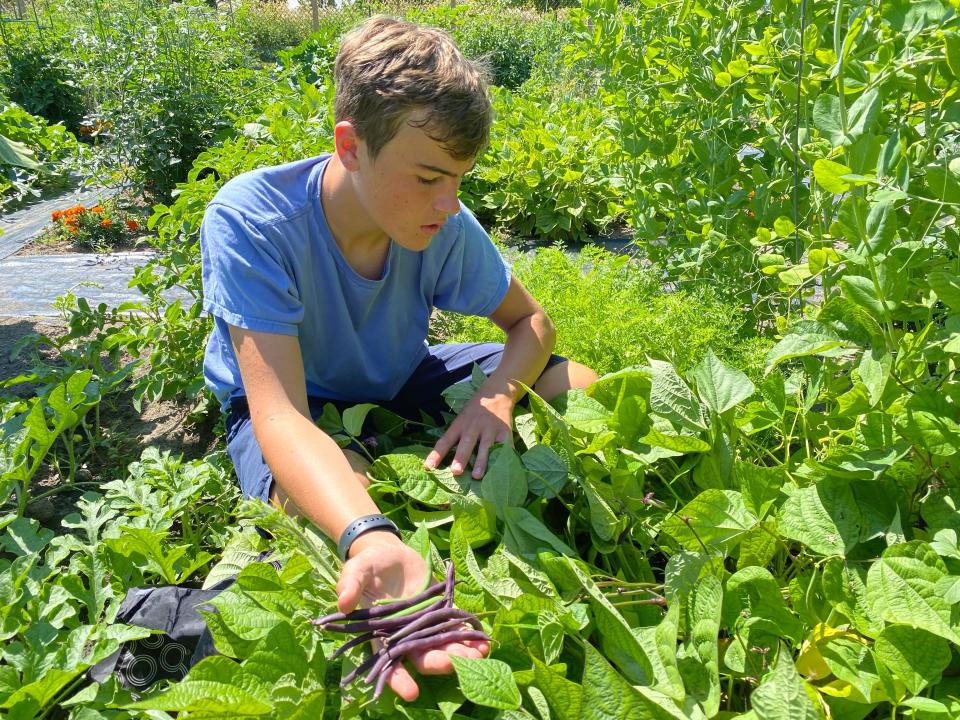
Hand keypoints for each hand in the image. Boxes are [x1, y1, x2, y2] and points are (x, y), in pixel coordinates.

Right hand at [336, 532, 488, 700]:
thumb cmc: (369, 564)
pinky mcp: (440, 611)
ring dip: (461, 652)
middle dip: (440, 662)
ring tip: (481, 653)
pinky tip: (484, 639)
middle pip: (422, 657)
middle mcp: (404, 636)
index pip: (388, 663)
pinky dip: (469, 634)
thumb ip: (350, 584)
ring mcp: (424, 626)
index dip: (399, 679)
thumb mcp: (357, 570)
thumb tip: (343, 603)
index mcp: (380, 635)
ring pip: (442, 645)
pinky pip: (455, 626)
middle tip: (459, 663)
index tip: (412, 692)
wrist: (391, 553)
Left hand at [424, 391, 513, 478]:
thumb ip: (455, 436)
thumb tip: (443, 460)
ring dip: (481, 461)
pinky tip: (500, 470)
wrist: (496, 394)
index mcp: (459, 424)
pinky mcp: (505, 432)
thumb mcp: (461, 419)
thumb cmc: (473, 412)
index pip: (446, 440)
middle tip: (456, 471)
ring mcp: (490, 429)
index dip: (437, 454)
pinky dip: (502, 458)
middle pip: (467, 442)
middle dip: (461, 457)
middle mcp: (474, 426)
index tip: (429, 467)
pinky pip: (504, 447)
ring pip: (485, 446)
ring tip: (477, 476)